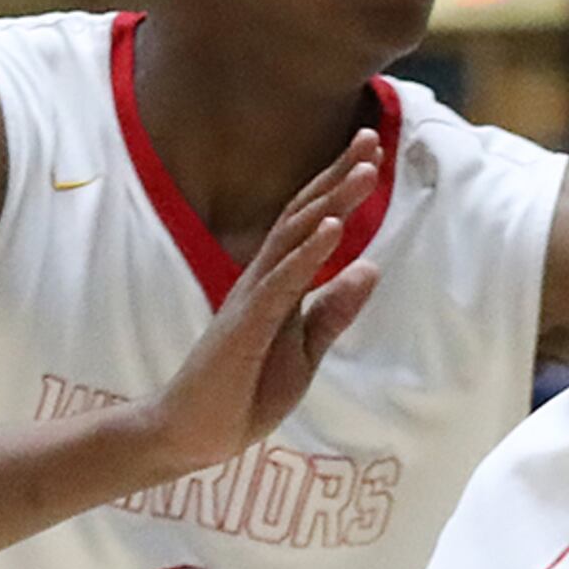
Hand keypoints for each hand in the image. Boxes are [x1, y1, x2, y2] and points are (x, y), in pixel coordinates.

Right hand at [140, 131, 383, 474]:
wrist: (197, 432)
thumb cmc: (246, 390)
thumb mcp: (304, 350)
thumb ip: (333, 311)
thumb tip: (370, 268)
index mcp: (277, 284)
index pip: (311, 225)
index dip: (339, 189)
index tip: (370, 155)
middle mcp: (262, 280)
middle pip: (303, 215)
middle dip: (337, 176)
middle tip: (370, 135)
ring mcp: (251, 299)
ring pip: (294, 238)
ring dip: (330, 202)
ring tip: (364, 170)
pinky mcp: (245, 325)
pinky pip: (280, 283)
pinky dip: (308, 254)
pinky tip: (331, 228)